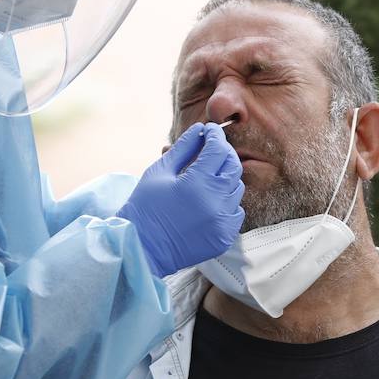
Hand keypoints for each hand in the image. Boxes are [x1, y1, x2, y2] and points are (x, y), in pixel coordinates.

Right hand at [118, 123, 244, 277]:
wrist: (141, 249)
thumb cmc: (145, 207)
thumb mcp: (160, 172)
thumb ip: (184, 148)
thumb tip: (200, 129)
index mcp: (197, 183)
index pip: (218, 149)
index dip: (215, 135)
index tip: (210, 130)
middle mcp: (215, 203)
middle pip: (233, 166)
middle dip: (224, 153)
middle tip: (211, 149)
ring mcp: (222, 222)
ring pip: (237, 188)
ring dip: (224, 177)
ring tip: (206, 177)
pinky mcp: (225, 237)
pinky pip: (236, 211)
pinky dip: (227, 203)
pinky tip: (209, 201)